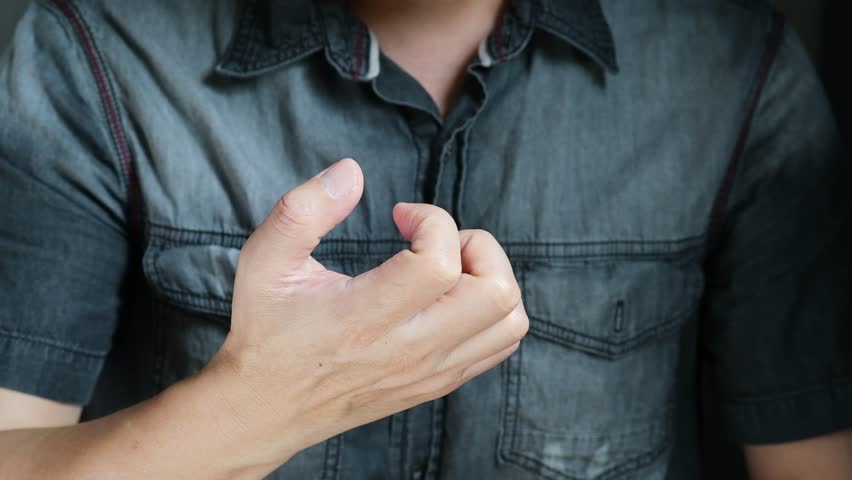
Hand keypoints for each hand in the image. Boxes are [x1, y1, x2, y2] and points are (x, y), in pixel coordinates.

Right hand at [209, 158, 527, 465]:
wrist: (267, 408)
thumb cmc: (266, 329)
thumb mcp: (265, 259)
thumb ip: (304, 208)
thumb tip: (352, 170)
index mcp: (366, 317)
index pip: (440, 264)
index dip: (432, 220)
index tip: (401, 215)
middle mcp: (409, 350)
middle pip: (494, 293)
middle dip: (477, 245)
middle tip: (435, 239)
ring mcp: (430, 372)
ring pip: (509, 321)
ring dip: (491, 278)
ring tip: (447, 266)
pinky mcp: (438, 383)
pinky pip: (499, 345)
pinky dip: (492, 310)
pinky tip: (450, 296)